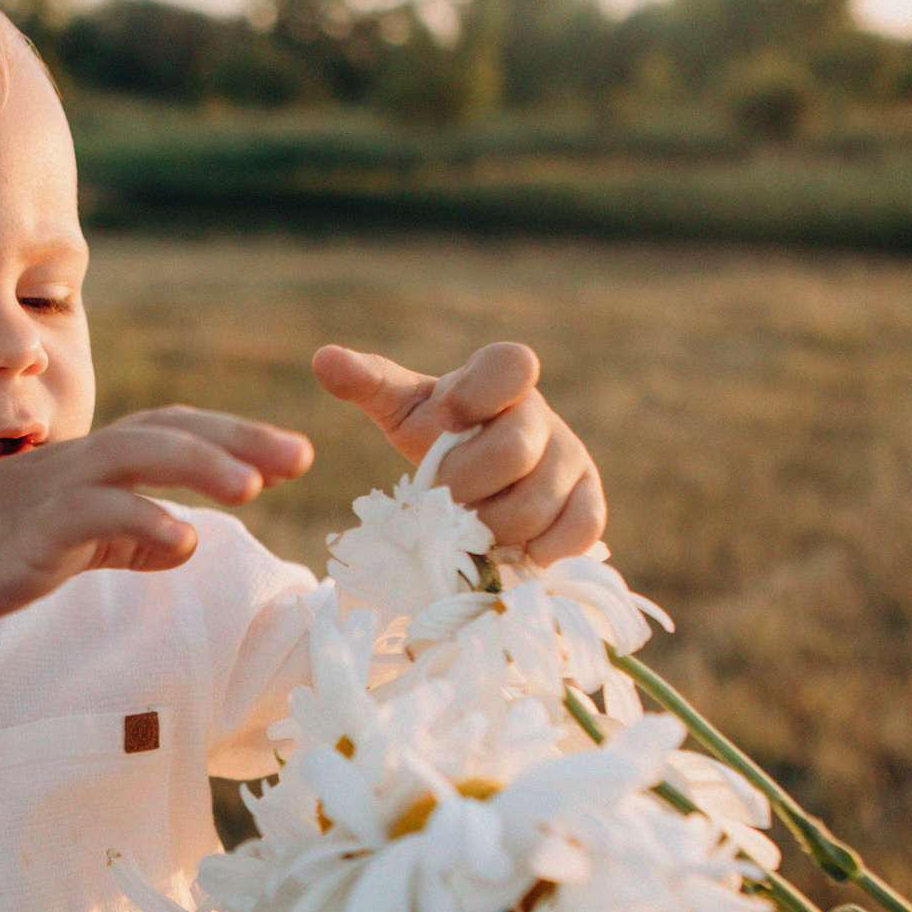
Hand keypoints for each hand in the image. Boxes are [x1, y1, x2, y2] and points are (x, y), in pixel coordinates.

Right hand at [0, 407, 312, 636]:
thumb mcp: (68, 543)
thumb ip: (122, 538)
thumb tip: (180, 540)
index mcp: (91, 465)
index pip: (174, 433)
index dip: (233, 438)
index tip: (292, 456)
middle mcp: (80, 465)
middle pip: (169, 433)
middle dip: (238, 440)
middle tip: (301, 456)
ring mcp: (54, 493)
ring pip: (136, 459)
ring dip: (199, 466)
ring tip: (256, 487)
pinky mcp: (32, 532)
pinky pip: (93, 516)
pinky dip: (141, 522)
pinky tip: (184, 542)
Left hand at [313, 341, 605, 560]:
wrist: (484, 484)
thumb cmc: (442, 439)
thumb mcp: (403, 410)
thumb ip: (369, 383)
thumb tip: (323, 359)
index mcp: (502, 378)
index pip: (512, 364)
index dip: (475, 393)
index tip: (441, 419)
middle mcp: (544, 414)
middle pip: (514, 451)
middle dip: (465, 485)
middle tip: (440, 500)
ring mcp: (572, 459)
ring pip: (539, 501)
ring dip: (490, 527)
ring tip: (465, 530)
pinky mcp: (589, 502)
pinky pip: (581, 529)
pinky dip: (542, 548)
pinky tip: (511, 552)